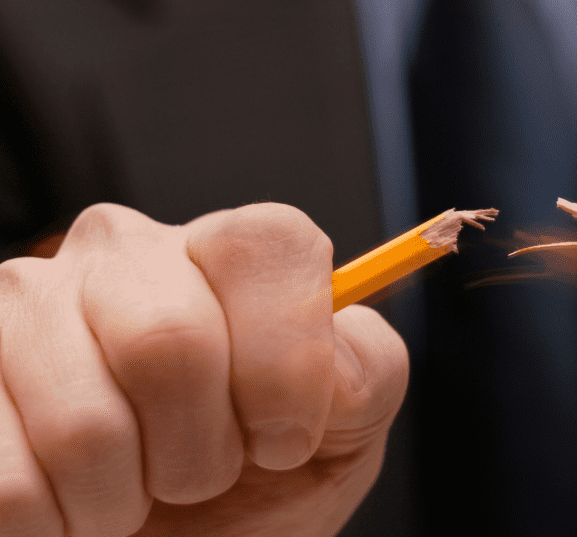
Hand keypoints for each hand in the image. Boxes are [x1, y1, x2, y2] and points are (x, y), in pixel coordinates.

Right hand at [0, 202, 408, 536]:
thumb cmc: (248, 490)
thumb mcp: (336, 436)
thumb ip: (364, 375)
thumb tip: (333, 352)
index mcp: (225, 252)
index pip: (270, 246)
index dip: (288, 362)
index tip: (284, 439)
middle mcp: (121, 252)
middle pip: (169, 343)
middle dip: (201, 452)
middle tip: (197, 475)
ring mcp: (23, 302)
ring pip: (84, 426)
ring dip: (122, 501)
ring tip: (129, 491)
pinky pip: (11, 484)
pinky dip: (54, 529)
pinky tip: (67, 507)